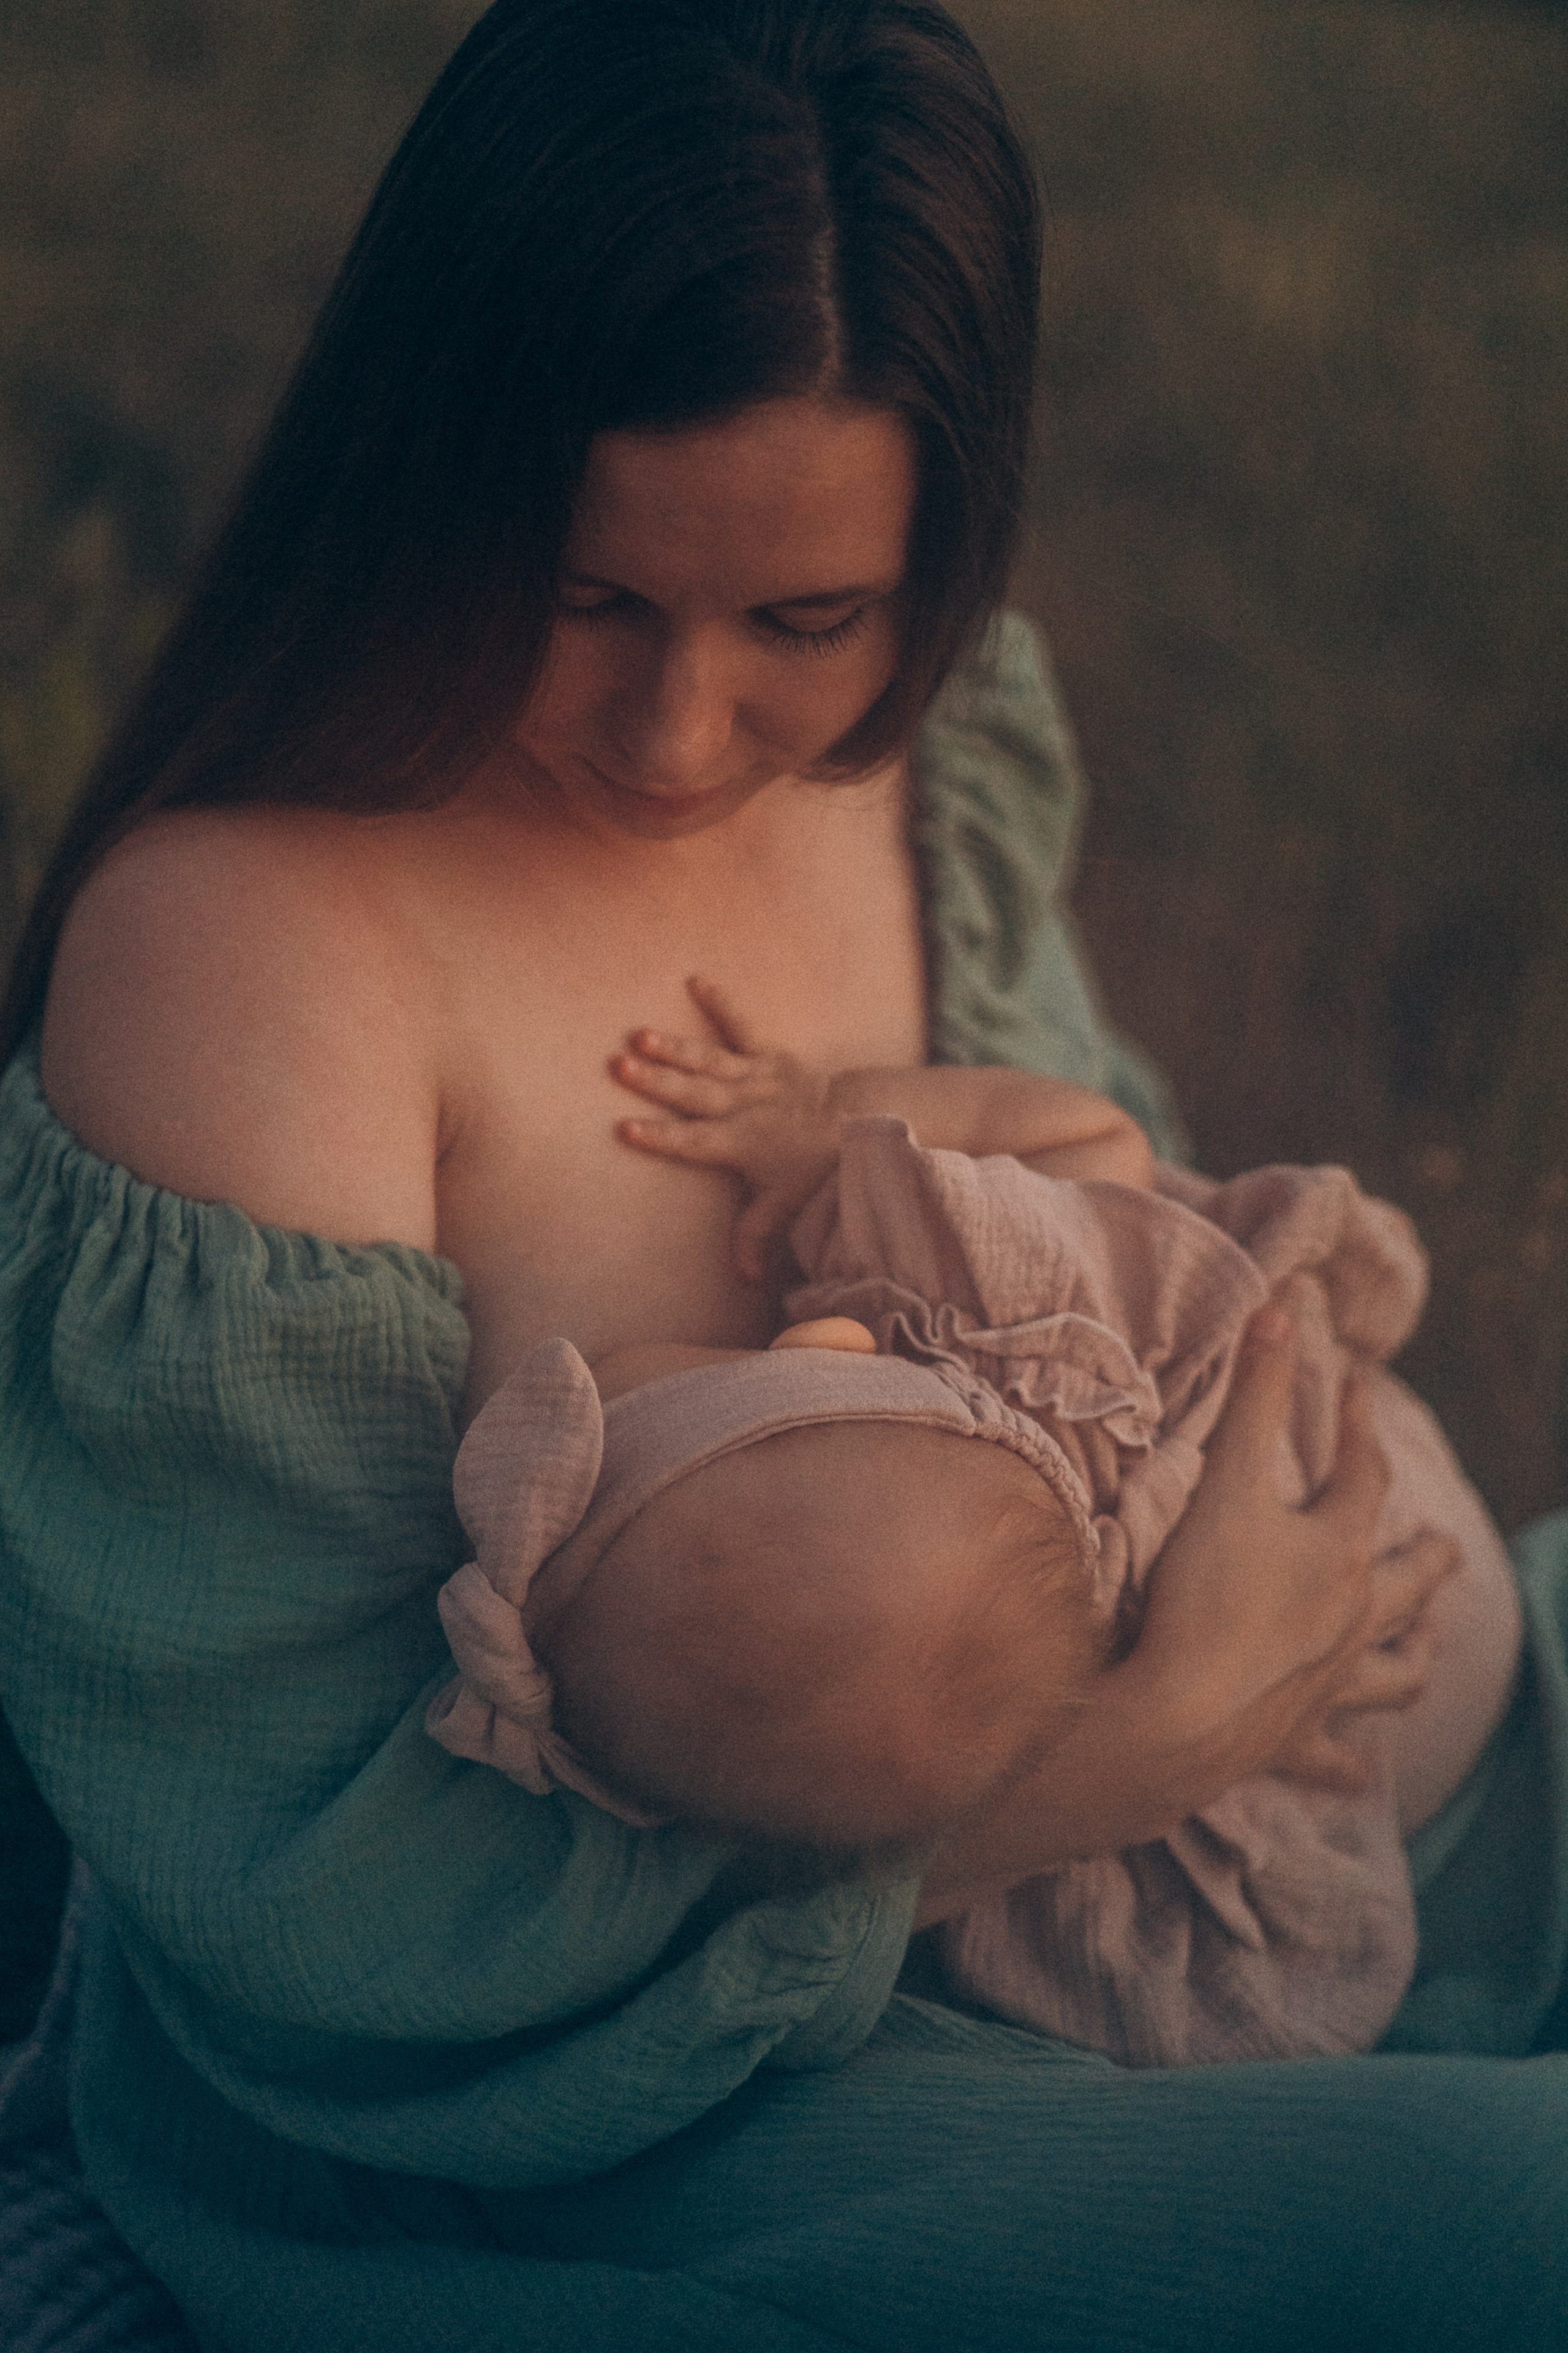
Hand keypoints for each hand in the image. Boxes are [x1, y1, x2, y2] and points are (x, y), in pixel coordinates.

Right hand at [612, 977, 843, 1279]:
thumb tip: (743, 1279)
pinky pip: (744, 1024)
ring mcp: (758, 1076)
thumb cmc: (810, 1168)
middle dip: (657, 1081)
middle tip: (619, 1066)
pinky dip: (722, 1002)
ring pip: (710, 1061)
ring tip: (640, 1035)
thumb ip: (757, 1237)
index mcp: (742, 1143)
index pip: (694, 1143)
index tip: (625, 1129)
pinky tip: (696, 979)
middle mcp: (746, 1106)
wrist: (854, 1124)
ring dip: (675, 1048)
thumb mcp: (785, 1207)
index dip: (660, 1137)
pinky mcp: (771, 1053)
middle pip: (695, 1095)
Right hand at [1124, 1286, 1455, 1799]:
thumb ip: (1250, 1396)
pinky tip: (1356, 1774)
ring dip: (1412, 1658)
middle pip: (1407, 1585)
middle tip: (1446, 1548)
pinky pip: (1332, 1759)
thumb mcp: (1223, 1481)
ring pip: (1392, 1675)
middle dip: (1428, 1562)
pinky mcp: (1293, 1741)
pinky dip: (1347, 1765)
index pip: (1362, 1474)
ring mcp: (1327, 1686)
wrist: (1173, 1715)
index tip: (1356, 1387)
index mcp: (1337, 1553)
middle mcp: (1349, 1621)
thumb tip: (1279, 1308)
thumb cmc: (1200, 1594)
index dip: (1357, 1424)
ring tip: (1428, 1652)